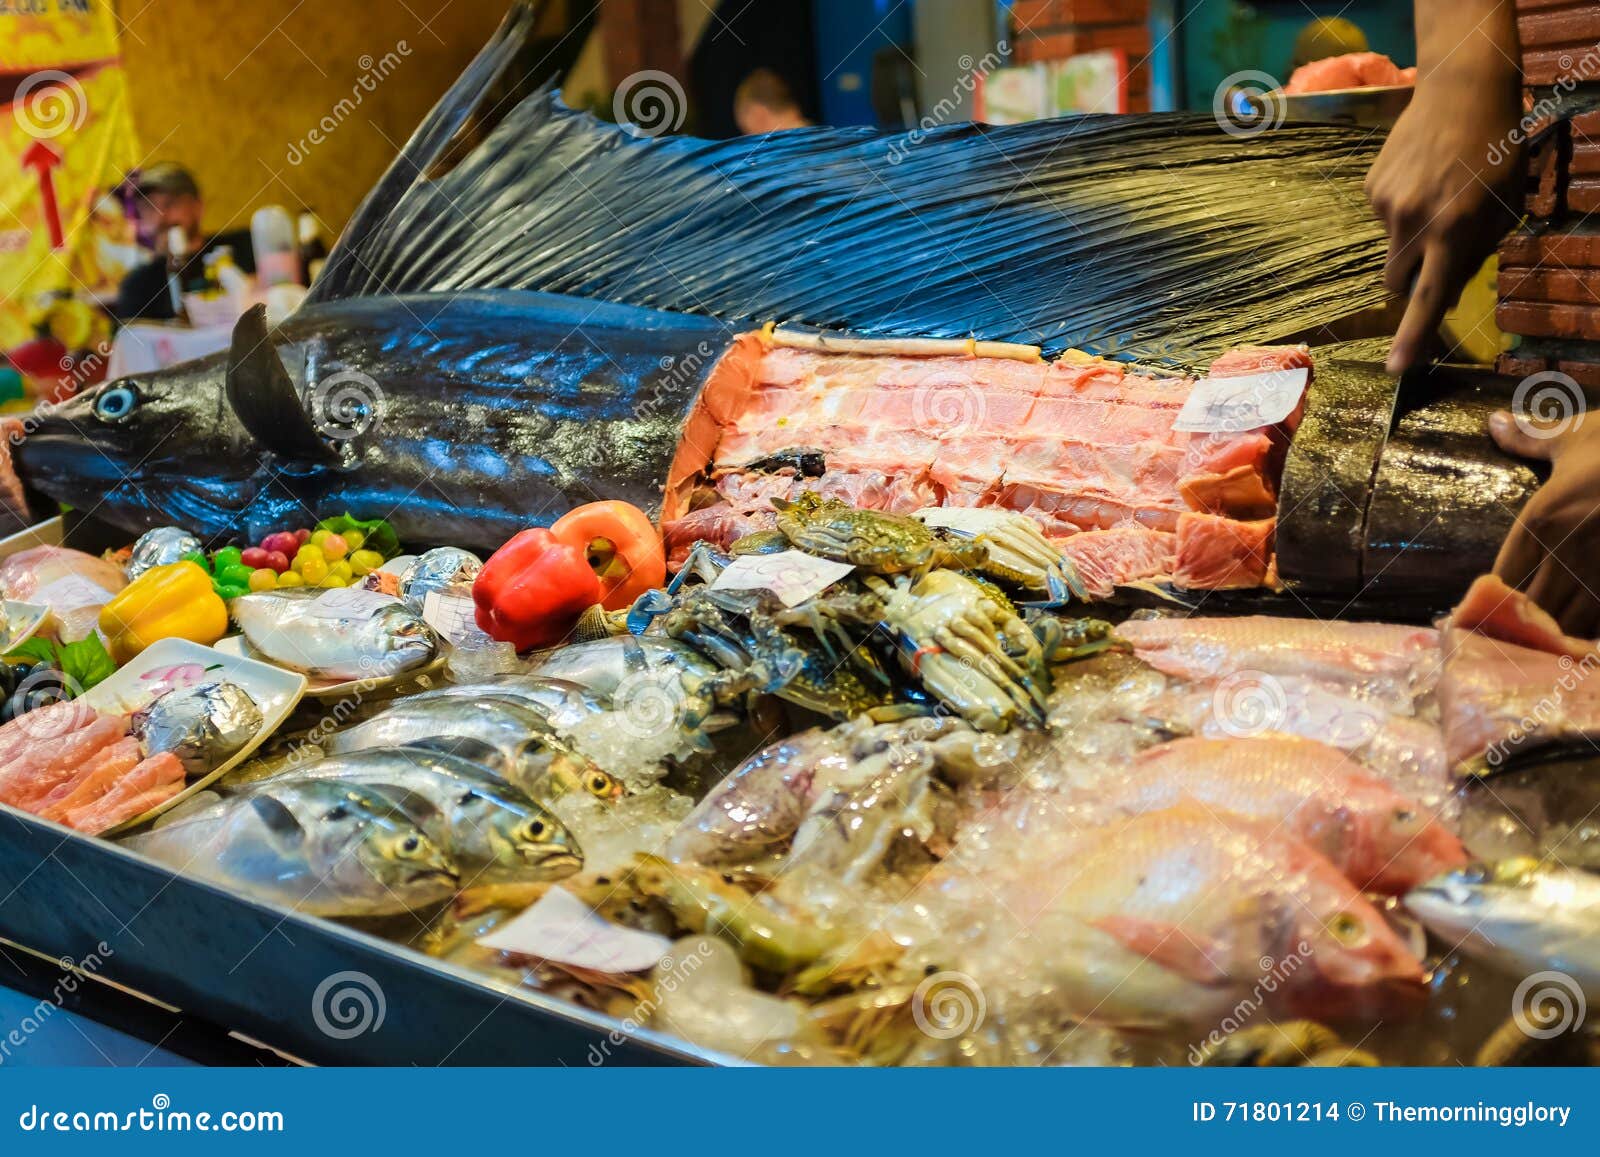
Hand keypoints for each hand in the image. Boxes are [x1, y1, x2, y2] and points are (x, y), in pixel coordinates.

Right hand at [1365, 3, 1522, 373]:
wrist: (1462, 90)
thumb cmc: (1496, 149)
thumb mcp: (1502, 206)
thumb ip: (1474, 252)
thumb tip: (1443, 292)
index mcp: (1452, 230)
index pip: (1427, 297)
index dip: (1411, 336)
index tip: (1394, 368)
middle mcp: (1413, 222)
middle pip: (1396, 282)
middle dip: (1412, 281)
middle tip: (1435, 255)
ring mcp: (1387, 204)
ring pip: (1391, 247)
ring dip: (1411, 238)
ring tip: (1436, 195)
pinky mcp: (1371, 187)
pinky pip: (1383, 218)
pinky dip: (1401, 209)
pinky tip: (1421, 178)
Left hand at [1490, 409, 1599, 636]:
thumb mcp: (1576, 435)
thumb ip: (1532, 437)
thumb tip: (1493, 423)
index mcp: (1542, 519)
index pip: (1503, 577)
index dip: (1493, 600)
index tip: (1486, 613)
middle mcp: (1570, 550)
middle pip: (1534, 610)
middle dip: (1524, 628)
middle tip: (1516, 639)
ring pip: (1572, 624)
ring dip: (1560, 637)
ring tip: (1550, 647)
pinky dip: (1595, 633)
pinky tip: (1587, 640)